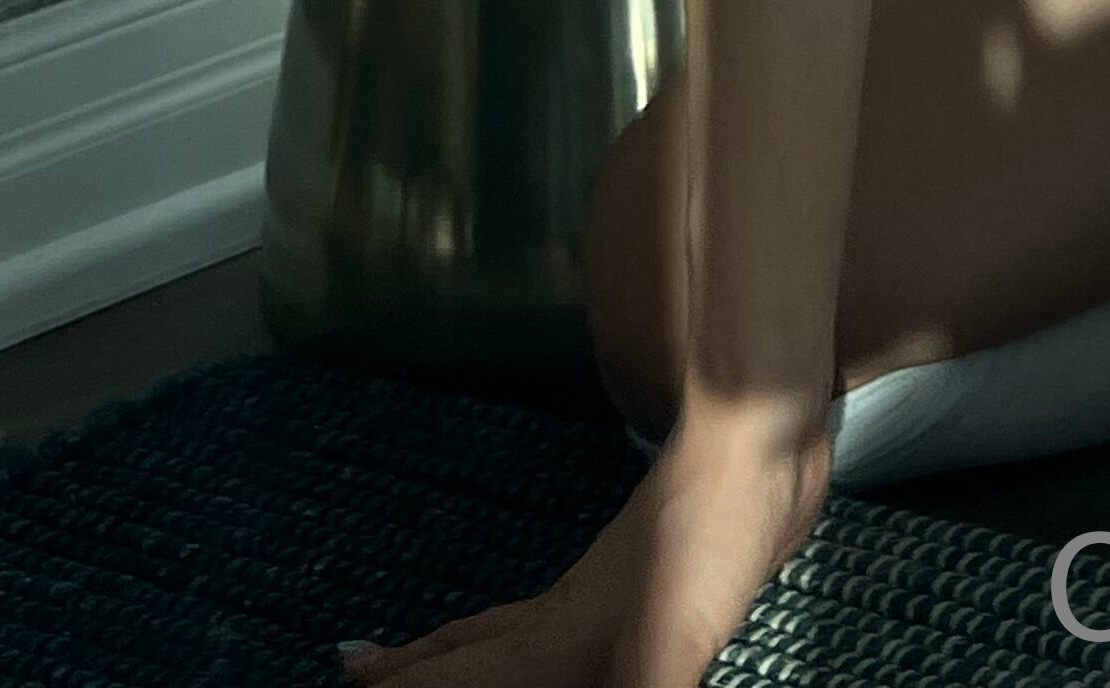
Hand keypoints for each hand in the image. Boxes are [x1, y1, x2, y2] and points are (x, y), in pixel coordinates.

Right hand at [337, 405, 832, 687]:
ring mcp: (609, 590)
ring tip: (430, 653)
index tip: (347, 674)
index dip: (407, 683)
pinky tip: (568, 629)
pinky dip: (537, 627)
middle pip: (470, 647)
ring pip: (513, 626)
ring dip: (463, 646)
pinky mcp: (655, 576)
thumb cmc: (712, 537)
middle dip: (413, 668)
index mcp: (558, 637)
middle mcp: (568, 615)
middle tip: (355, 669)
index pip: (461, 673)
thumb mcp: (672, 643)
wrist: (763, 446)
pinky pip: (568, 610)